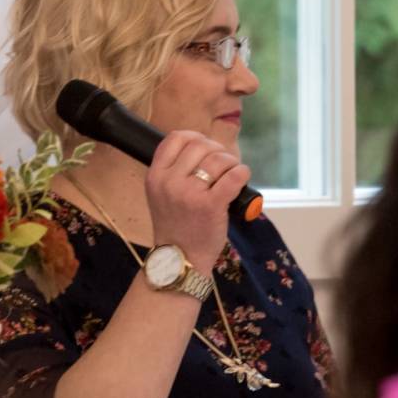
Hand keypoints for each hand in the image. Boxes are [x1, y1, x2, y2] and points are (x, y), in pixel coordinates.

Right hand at [145, 131, 251, 273]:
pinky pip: (233, 176)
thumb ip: (174, 171)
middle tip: (222, 164)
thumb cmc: (175, 226)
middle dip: (216, 150)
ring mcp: (189, 194)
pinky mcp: (211, 205)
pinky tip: (241, 178)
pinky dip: (242, 173)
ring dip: (231, 162)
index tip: (205, 149)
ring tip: (231, 173)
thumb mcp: (161, 195)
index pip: (175, 138)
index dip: (194, 137)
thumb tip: (203, 147)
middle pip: (199, 145)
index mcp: (155, 176)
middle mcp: (169, 182)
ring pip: (218, 159)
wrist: (180, 260)